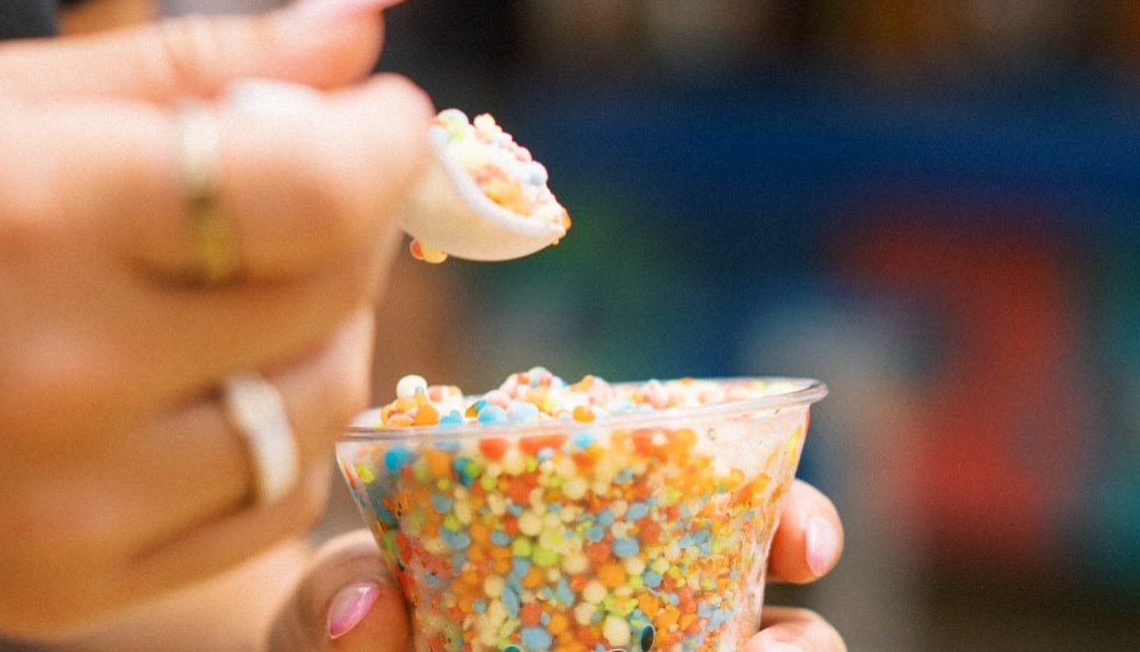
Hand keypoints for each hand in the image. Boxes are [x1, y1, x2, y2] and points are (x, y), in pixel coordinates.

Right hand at [0, 0, 430, 634]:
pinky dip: (284, 432)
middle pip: (331, 294)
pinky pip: (273, 507)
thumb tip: (366, 30)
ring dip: (327, 328)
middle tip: (312, 188)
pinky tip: (225, 381)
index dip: (384, 147)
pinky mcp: (78, 586)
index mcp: (40, 217)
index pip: (311, 193)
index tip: (382, 122)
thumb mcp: (2, 103)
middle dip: (356, 223)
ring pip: (319, 405)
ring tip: (255, 286)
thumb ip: (199, 63)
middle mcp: (63, 375)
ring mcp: (75, 502)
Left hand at [269, 480, 846, 650]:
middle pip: (759, 606)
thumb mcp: (334, 594)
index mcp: (593, 521)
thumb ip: (339, 590)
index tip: (805, 545)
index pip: (721, 503)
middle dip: (799, 631)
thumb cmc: (346, 610)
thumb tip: (369, 608)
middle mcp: (635, 598)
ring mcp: (632, 649)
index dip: (786, 515)